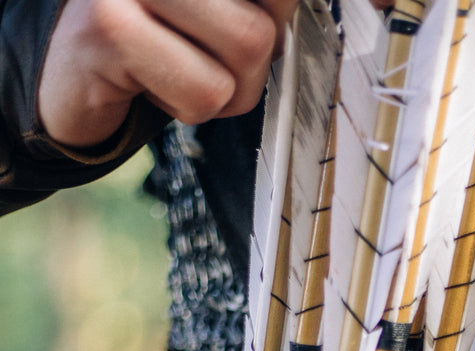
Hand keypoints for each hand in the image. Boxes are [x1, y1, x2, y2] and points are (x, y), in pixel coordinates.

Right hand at [38, 0, 296, 148]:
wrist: (71, 77)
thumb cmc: (160, 43)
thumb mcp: (223, 14)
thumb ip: (267, 5)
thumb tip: (296, 8)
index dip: (275, 19)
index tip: (242, 36)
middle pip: (268, 22)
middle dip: (249, 67)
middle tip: (201, 59)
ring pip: (248, 51)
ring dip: (222, 89)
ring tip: (177, 70)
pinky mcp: (109, 27)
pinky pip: (204, 94)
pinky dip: (187, 109)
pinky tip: (150, 84)